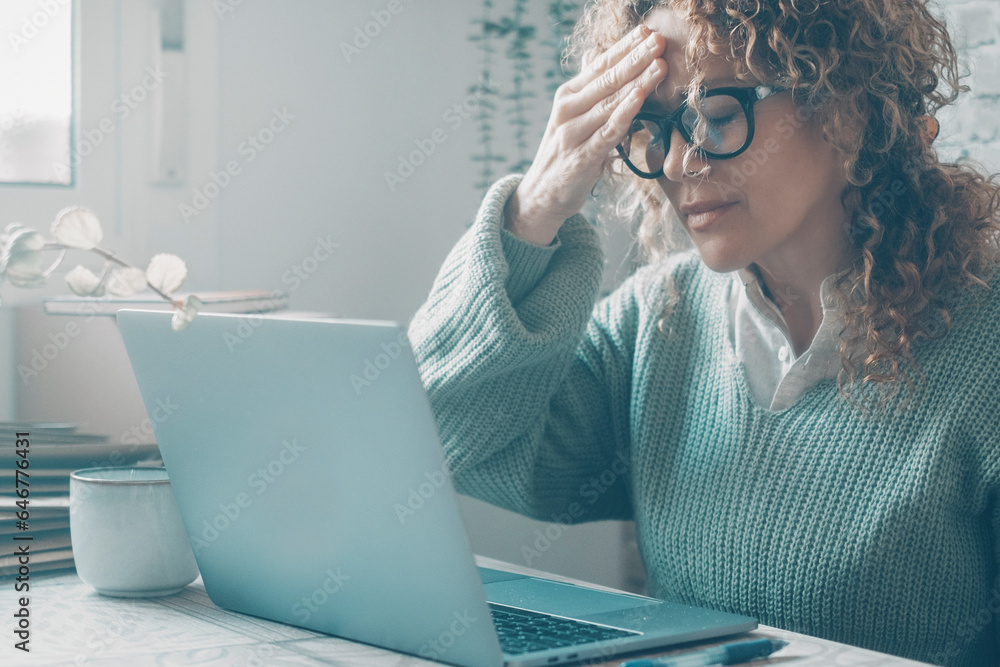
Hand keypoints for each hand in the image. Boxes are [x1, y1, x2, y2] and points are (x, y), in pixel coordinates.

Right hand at [504, 25, 666, 245]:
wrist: (542, 194)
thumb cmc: (564, 153)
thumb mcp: (572, 117)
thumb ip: (589, 90)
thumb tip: (598, 56)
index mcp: (568, 96)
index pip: (600, 65)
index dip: (625, 47)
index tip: (647, 31)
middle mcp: (568, 109)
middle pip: (608, 79)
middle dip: (636, 58)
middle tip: (660, 40)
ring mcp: (574, 132)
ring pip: (611, 102)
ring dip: (638, 81)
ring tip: (660, 64)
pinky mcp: (582, 156)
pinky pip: (608, 131)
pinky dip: (624, 113)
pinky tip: (639, 97)